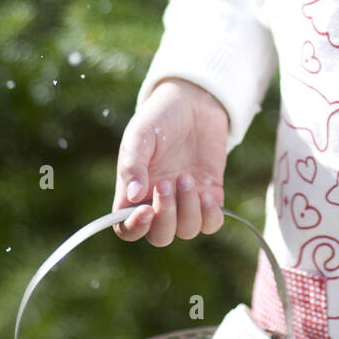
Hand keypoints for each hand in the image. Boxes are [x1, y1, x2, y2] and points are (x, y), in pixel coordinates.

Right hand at [112, 78, 228, 244]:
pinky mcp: (210, 196)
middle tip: (169, 183)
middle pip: (159, 236)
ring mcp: (185, 202)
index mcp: (133, 192)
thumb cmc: (161, 117)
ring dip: (188, 210)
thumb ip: (133, 164)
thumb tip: (135, 196)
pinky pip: (211, 224)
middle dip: (166, 217)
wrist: (195, 102)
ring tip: (187, 176)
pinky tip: (208, 194)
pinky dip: (210, 216)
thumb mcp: (140, 135)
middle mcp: (158, 203)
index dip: (135, 228)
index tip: (147, 210)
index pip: (127, 229)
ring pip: (186, 231)